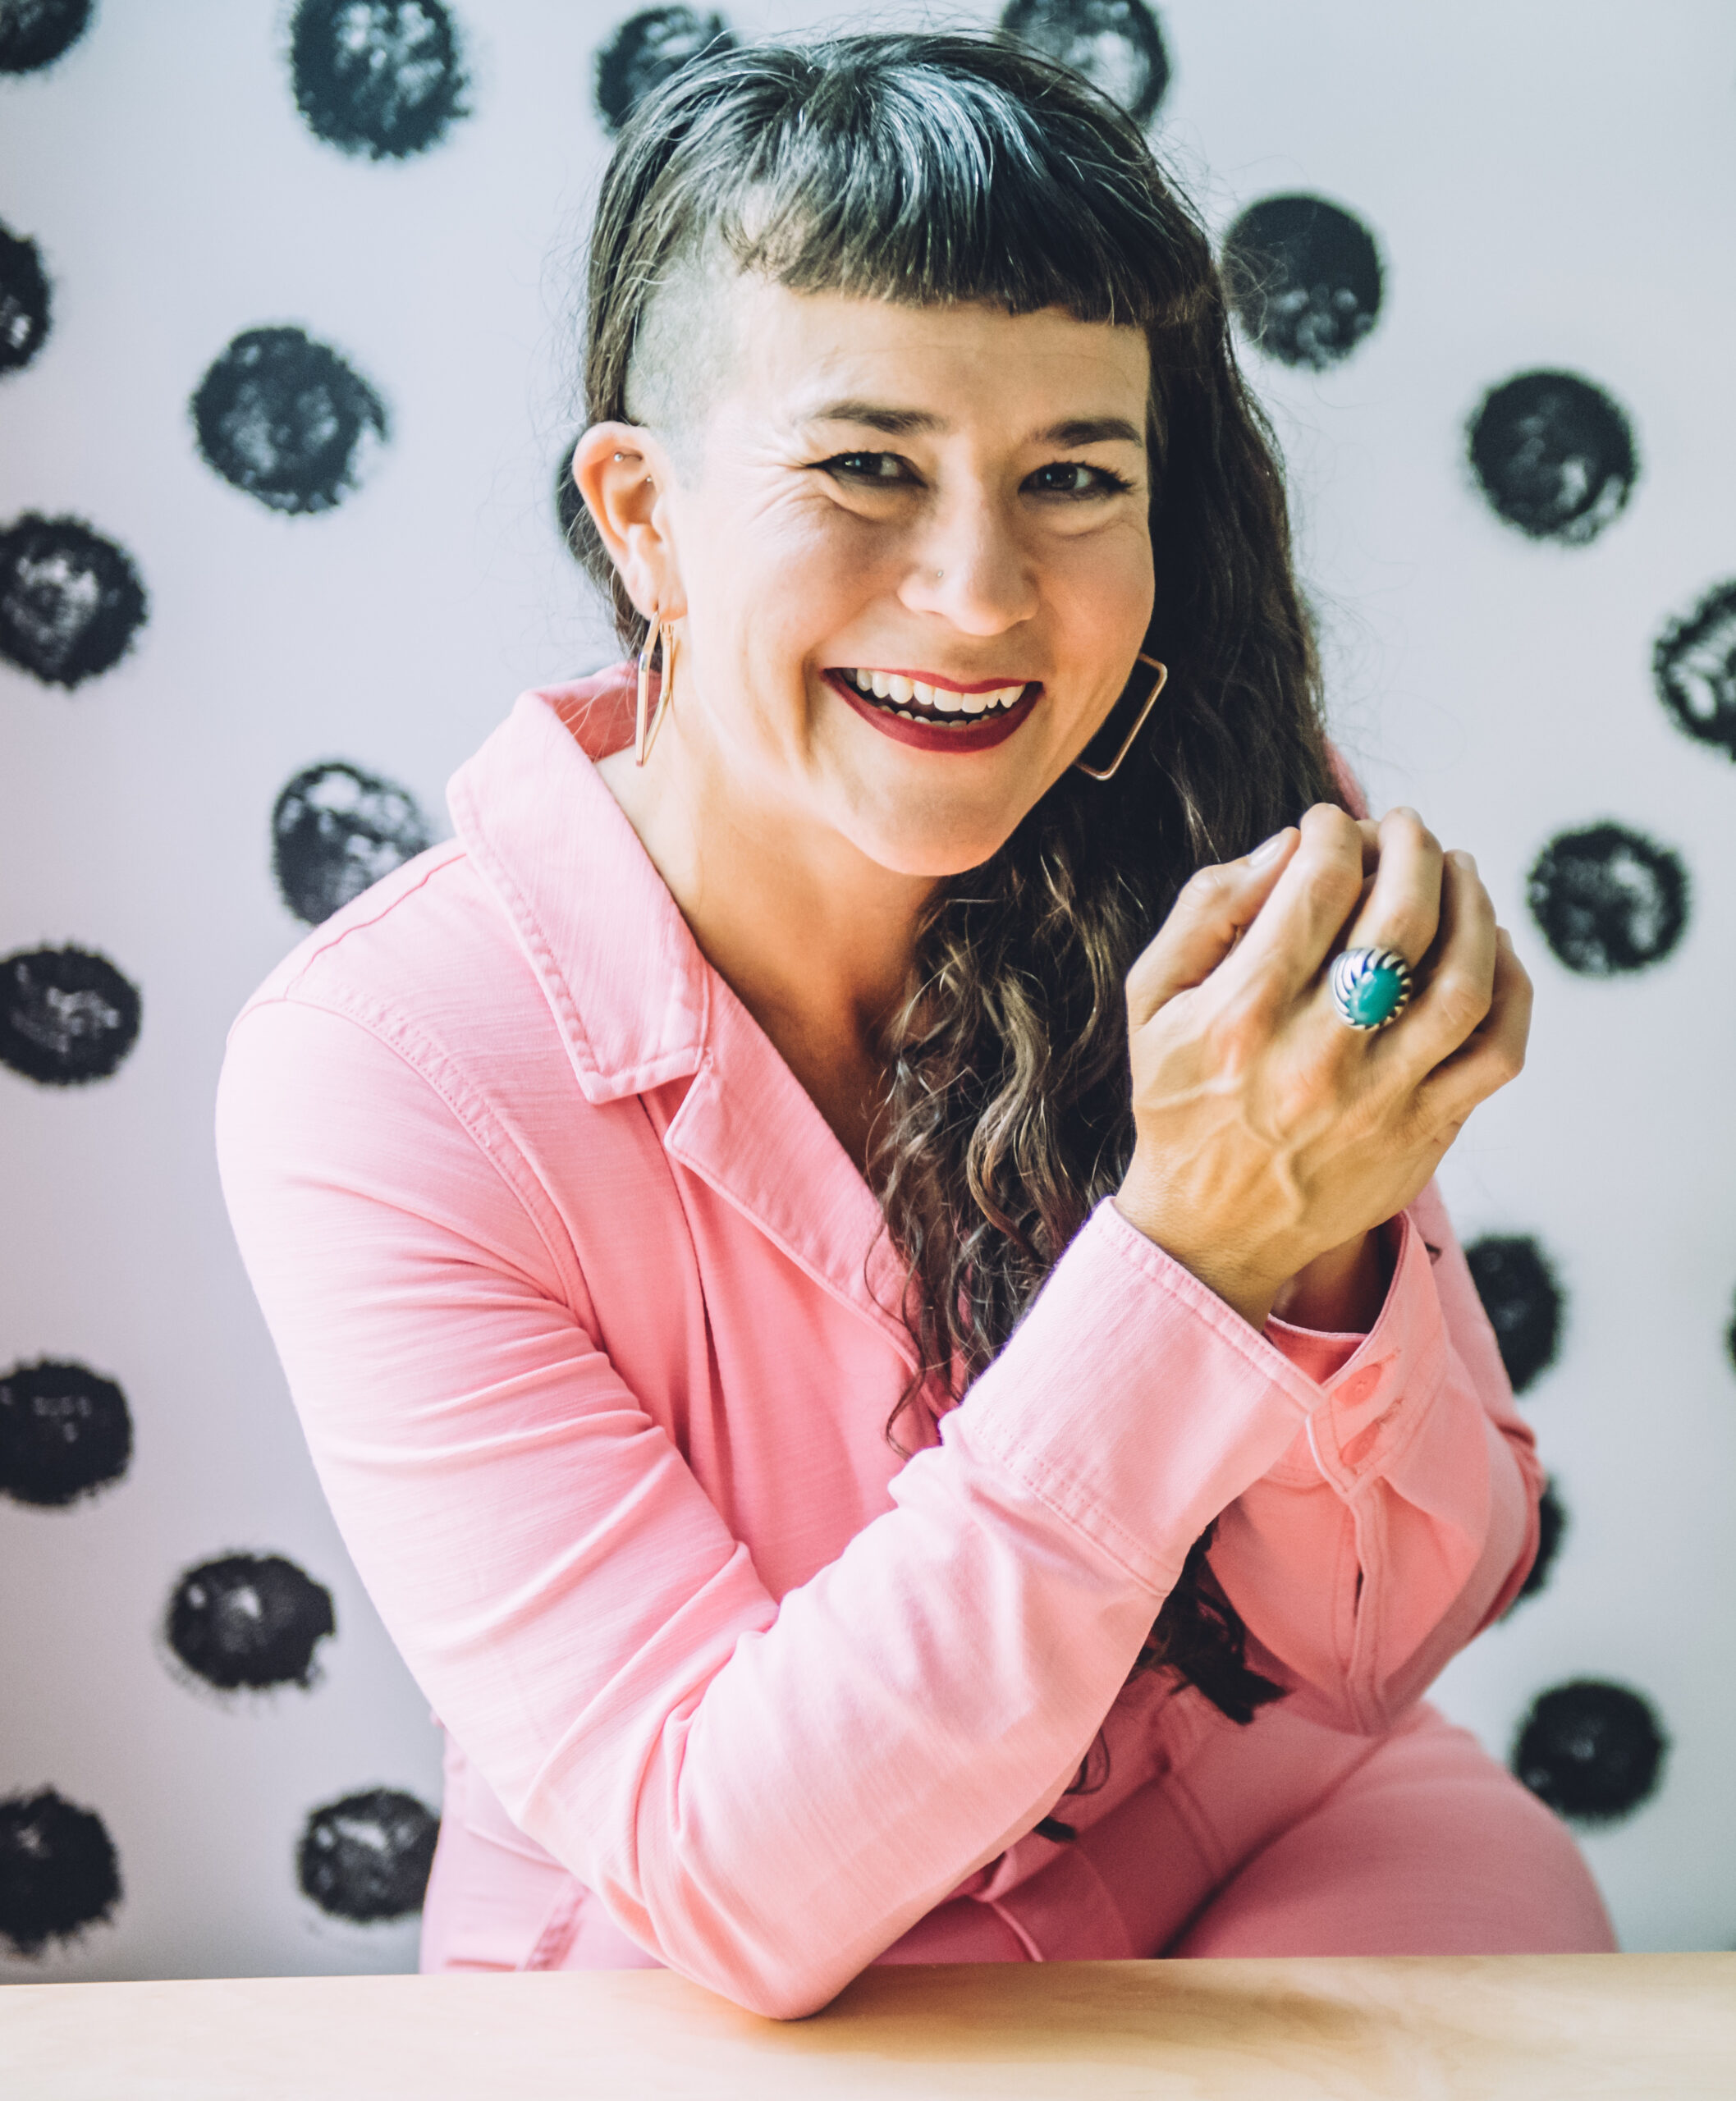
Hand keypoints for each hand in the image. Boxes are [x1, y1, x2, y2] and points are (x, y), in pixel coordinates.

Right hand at [1113, 804, 1531, 1328]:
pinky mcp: (1425, 1132)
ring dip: (1472, 905)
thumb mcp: (1151, 1000)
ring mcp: (1380, 1100)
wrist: (1213, 1229)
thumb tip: (1286, 846)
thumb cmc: (1180, 1100)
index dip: (1334, 832)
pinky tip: (1490, 945)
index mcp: (1241, 1016)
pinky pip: (1497, 1051)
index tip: (1330, 822)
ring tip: (1457, 868)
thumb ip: (1204, 911)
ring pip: (1461, 981)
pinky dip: (1510, 986)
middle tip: (1405, 828)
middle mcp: (1316, 1057)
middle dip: (1412, 849)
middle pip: (1400, 920)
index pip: (1317, 888)